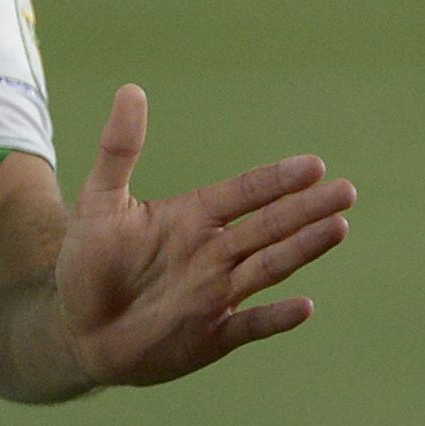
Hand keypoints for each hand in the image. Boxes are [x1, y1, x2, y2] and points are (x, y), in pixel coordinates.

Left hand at [57, 86, 352, 387]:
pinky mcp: (211, 336)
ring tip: (339, 228)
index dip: (277, 180)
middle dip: (307, 209)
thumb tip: (131, 89)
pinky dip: (275, 319)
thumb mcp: (98, 201)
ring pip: (269, 267)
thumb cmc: (88, 262)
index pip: (246, 192)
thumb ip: (119, 150)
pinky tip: (304, 307)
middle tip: (346, 191)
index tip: (313, 165)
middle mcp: (216, 252)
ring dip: (303, 250)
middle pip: (270, 226)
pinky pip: (250, 326)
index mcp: (196, 217)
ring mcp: (217, 294)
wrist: (77, 329)